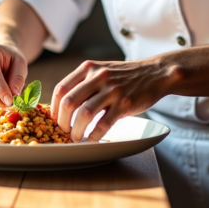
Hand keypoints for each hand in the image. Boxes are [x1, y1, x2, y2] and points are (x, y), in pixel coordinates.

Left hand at [51, 59, 174, 142]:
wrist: (155, 73)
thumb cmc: (124, 76)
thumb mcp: (101, 70)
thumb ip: (84, 83)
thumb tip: (63, 106)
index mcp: (88, 68)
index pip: (61, 88)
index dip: (54, 107)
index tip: (54, 120)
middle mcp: (98, 76)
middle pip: (69, 102)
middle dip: (62, 122)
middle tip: (63, 131)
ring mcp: (112, 90)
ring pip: (84, 114)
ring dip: (77, 131)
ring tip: (76, 138)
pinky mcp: (125, 103)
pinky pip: (104, 123)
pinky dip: (94, 135)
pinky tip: (92, 139)